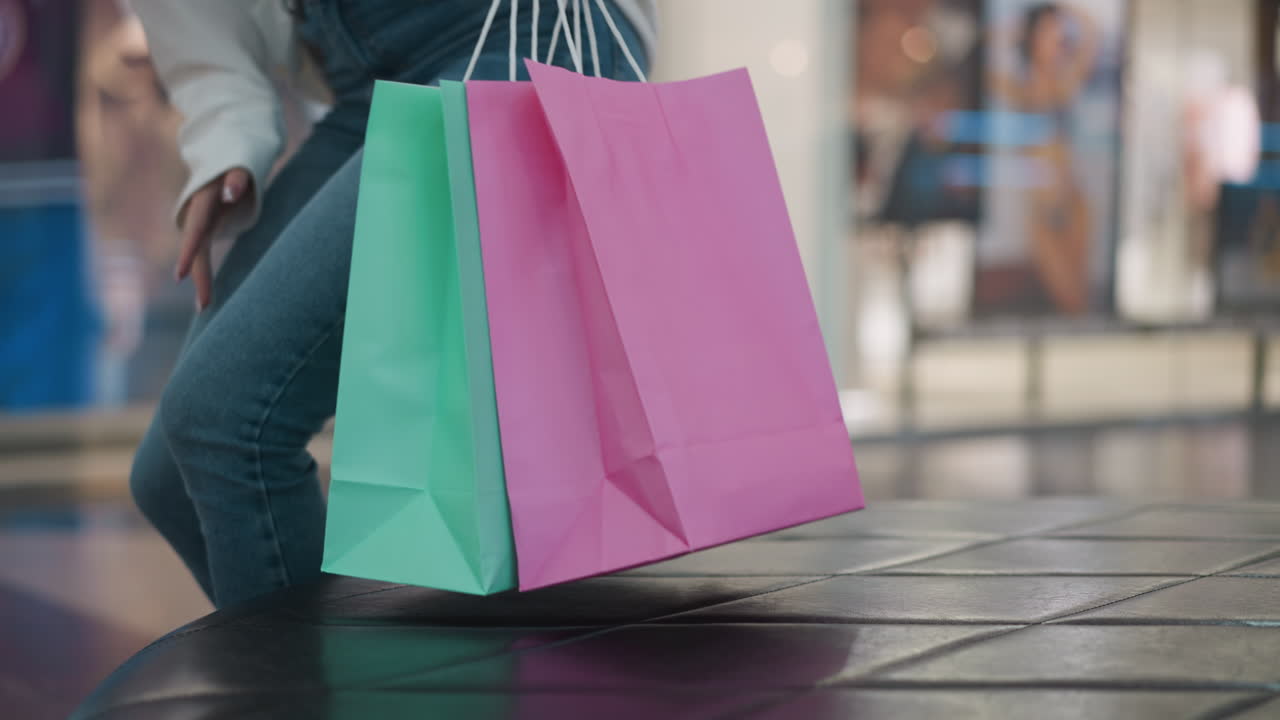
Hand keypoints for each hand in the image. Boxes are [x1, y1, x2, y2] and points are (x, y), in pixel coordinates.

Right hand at [176, 168, 250, 310]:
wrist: (228, 157)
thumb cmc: (238, 160)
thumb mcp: (240, 164)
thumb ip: (237, 177)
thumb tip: (230, 193)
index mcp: (203, 201)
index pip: (196, 230)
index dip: (189, 252)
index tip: (180, 275)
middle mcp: (198, 215)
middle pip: (197, 249)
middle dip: (199, 276)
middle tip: (204, 306)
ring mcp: (203, 223)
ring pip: (200, 254)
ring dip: (202, 279)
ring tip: (204, 307)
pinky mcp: (210, 229)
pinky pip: (205, 253)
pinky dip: (205, 273)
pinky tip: (207, 295)